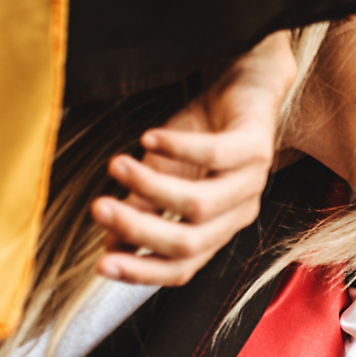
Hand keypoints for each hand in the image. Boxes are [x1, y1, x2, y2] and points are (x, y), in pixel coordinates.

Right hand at [92, 31, 298, 285]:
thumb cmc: (201, 133)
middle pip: (189, 243)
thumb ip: (143, 208)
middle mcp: (238, 214)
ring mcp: (252, 182)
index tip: (100, 266)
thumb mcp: (164, 173)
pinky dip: (178, 148)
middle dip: (139, 230)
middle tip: (98, 209)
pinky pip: (216, 155)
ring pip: (200, 205)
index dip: (143, 272)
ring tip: (115, 166)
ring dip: (151, 187)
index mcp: (216, 229)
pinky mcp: (257, 147)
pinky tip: (148, 138)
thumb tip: (111, 245)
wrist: (245, 85)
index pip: (182, 267)